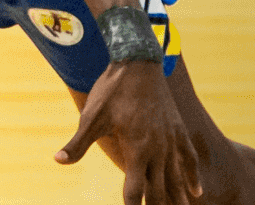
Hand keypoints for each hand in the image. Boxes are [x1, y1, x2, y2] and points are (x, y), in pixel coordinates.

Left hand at [56, 60, 202, 203]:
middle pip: (160, 189)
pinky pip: (190, 159)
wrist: (137, 63)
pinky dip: (193, 177)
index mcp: (137, 148)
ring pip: (177, 178)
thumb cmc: (111, 91)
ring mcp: (171, 140)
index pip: (135, 190)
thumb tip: (58, 160)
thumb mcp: (91, 117)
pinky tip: (197, 194)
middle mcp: (158, 149)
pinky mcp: (178, 131)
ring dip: (178, 199)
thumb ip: (77, 143)